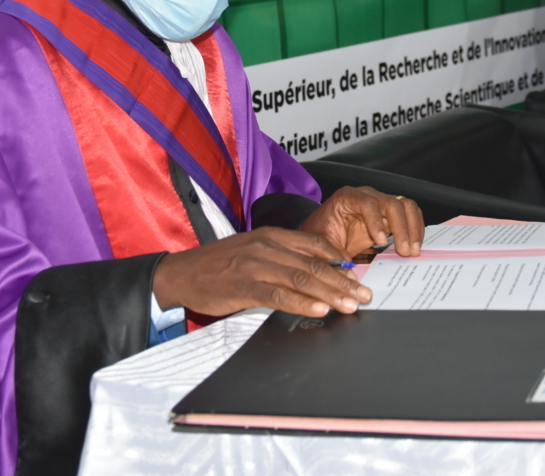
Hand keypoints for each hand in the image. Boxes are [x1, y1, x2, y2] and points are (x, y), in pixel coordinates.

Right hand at [152, 227, 372, 317]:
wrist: (180, 274)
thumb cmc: (218, 266)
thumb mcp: (252, 251)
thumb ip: (281, 258)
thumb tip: (314, 274)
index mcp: (270, 236)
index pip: (315, 243)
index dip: (340, 260)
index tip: (357, 274)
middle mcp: (266, 246)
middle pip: (313, 264)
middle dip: (343, 281)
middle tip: (364, 294)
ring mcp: (255, 265)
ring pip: (301, 278)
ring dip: (330, 293)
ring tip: (350, 305)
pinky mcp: (243, 286)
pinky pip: (278, 295)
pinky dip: (301, 303)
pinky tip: (318, 309)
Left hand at [299, 186, 424, 257]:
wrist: (325, 230)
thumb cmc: (322, 233)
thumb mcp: (322, 244)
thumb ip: (334, 255)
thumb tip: (348, 272)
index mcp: (347, 198)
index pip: (368, 203)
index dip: (376, 222)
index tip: (381, 242)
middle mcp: (368, 196)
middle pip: (392, 203)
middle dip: (402, 228)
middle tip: (405, 251)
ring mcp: (381, 204)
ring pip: (406, 206)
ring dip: (413, 228)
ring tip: (413, 251)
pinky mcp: (390, 215)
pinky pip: (410, 215)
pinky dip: (415, 229)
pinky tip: (414, 246)